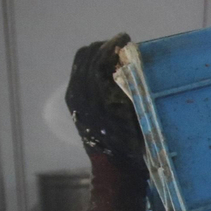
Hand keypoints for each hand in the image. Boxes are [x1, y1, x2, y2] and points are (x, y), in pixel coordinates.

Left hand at [66, 34, 146, 210]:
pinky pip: (79, 76)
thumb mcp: (137, 111)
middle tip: (122, 47)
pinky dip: (92, 69)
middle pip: (86, 55)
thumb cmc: (134, 144)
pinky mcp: (74, 105)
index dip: (113, 44)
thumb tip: (128, 61)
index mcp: (94, 92)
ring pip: (81, 64)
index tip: (127, 40)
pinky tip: (108, 74)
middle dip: (103, 47)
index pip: (99, 56)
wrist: (115, 170)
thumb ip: (130, 85)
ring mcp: (74, 99)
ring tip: (116, 58)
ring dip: (97, 57)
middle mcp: (79, 92)